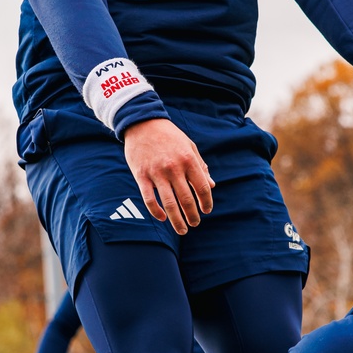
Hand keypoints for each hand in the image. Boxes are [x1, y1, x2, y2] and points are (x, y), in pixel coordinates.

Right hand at [123, 119, 213, 234]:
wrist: (142, 122)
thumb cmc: (169, 136)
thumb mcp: (189, 147)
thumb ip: (200, 166)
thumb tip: (211, 186)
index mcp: (188, 160)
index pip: (202, 188)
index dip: (206, 202)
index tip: (206, 211)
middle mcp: (174, 168)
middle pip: (187, 200)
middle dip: (193, 216)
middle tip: (194, 224)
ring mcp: (157, 173)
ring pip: (169, 204)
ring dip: (177, 220)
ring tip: (182, 230)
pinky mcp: (141, 176)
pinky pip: (149, 199)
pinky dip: (156, 212)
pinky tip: (162, 218)